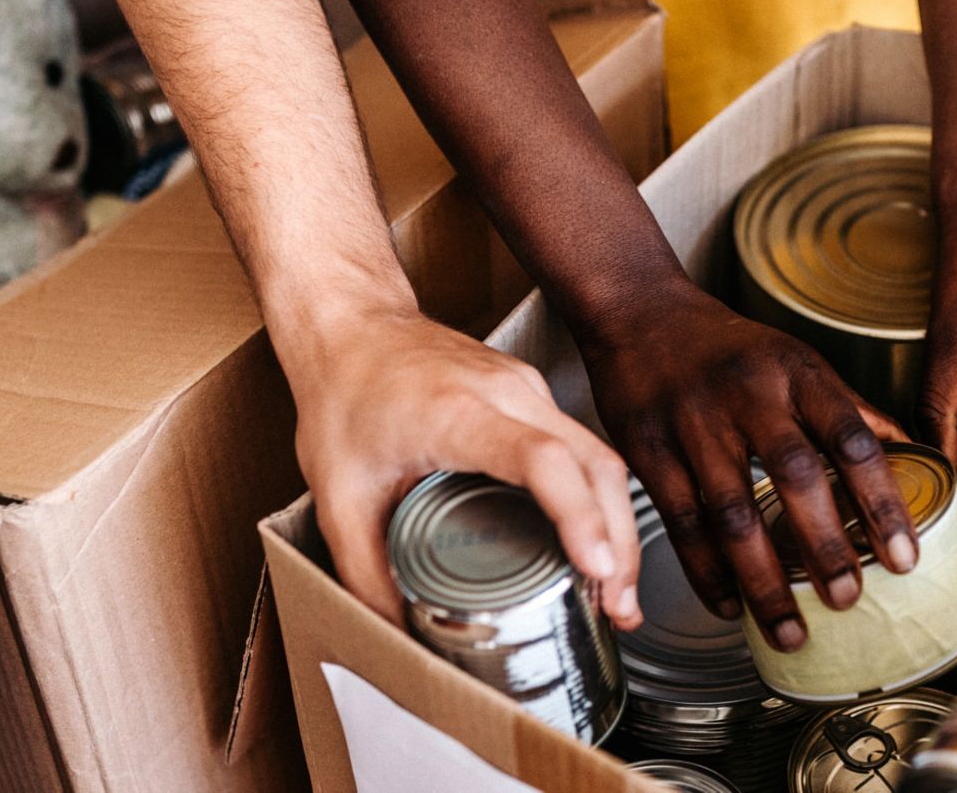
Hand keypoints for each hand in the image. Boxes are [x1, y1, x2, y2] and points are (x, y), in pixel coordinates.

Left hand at [286, 306, 641, 628]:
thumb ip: (366, 571)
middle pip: (595, 466)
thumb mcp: (337, 495)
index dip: (579, 517)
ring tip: (613, 593)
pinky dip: (599, 500)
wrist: (349, 324)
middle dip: (619, 544)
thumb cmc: (344, 392)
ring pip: (602, 457)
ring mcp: (528, 388)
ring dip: (617, 527)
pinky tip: (591, 544)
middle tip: (616, 609)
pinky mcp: (533, 394)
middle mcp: (508, 393)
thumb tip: (400, 633)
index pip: (543, 461)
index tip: (598, 570)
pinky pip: (585, 447)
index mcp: (458, 414)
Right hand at [575, 285, 913, 651]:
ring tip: (792, 631)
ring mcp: (694, 423)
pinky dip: (707, 573)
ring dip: (764, 579)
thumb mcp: (796, 361)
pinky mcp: (647, 450)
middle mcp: (748, 396)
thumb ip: (849, 411)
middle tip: (848, 600)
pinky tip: (731, 608)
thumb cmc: (728, 347)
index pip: (851, 440)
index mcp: (797, 374)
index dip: (881, 502)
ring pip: (733, 512)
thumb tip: (915, 456)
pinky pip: (682, 523)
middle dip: (823, 546)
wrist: (638, 312)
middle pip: (794, 476)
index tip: (903, 557)